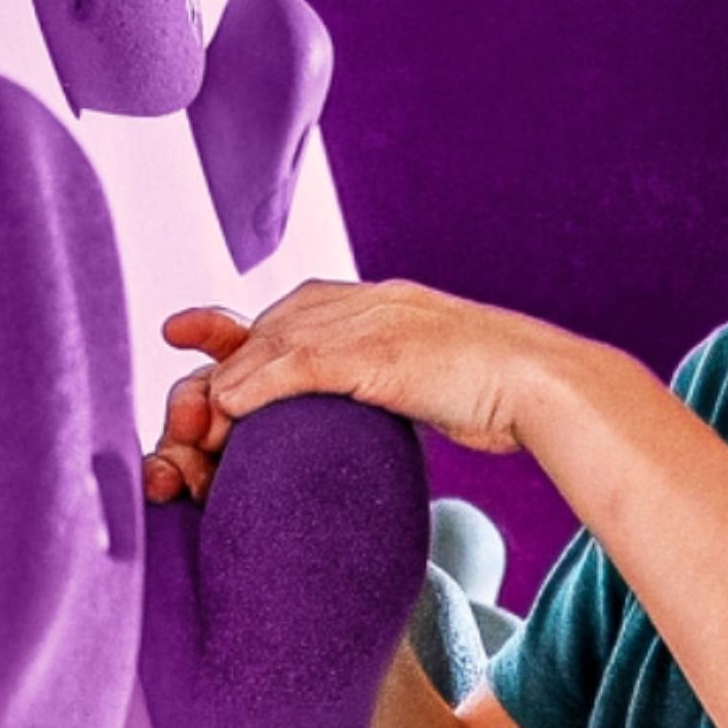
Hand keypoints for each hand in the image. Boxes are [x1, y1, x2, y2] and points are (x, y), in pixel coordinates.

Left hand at [142, 281, 559, 503]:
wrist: (544, 385)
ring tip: (195, 425)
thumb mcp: (422, 377)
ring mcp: (375, 322)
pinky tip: (232, 408)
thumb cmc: (493, 391)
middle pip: (269, 328)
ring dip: (229, 384)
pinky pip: (305, 362)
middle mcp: (367, 303)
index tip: (182, 333)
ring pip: (276, 342)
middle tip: (184, 409)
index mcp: (376, 305)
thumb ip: (376, 379)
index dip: (231, 329)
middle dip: (219, 365)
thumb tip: (351, 405)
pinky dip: (262, 383)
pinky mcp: (383, 351)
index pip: (287, 314)